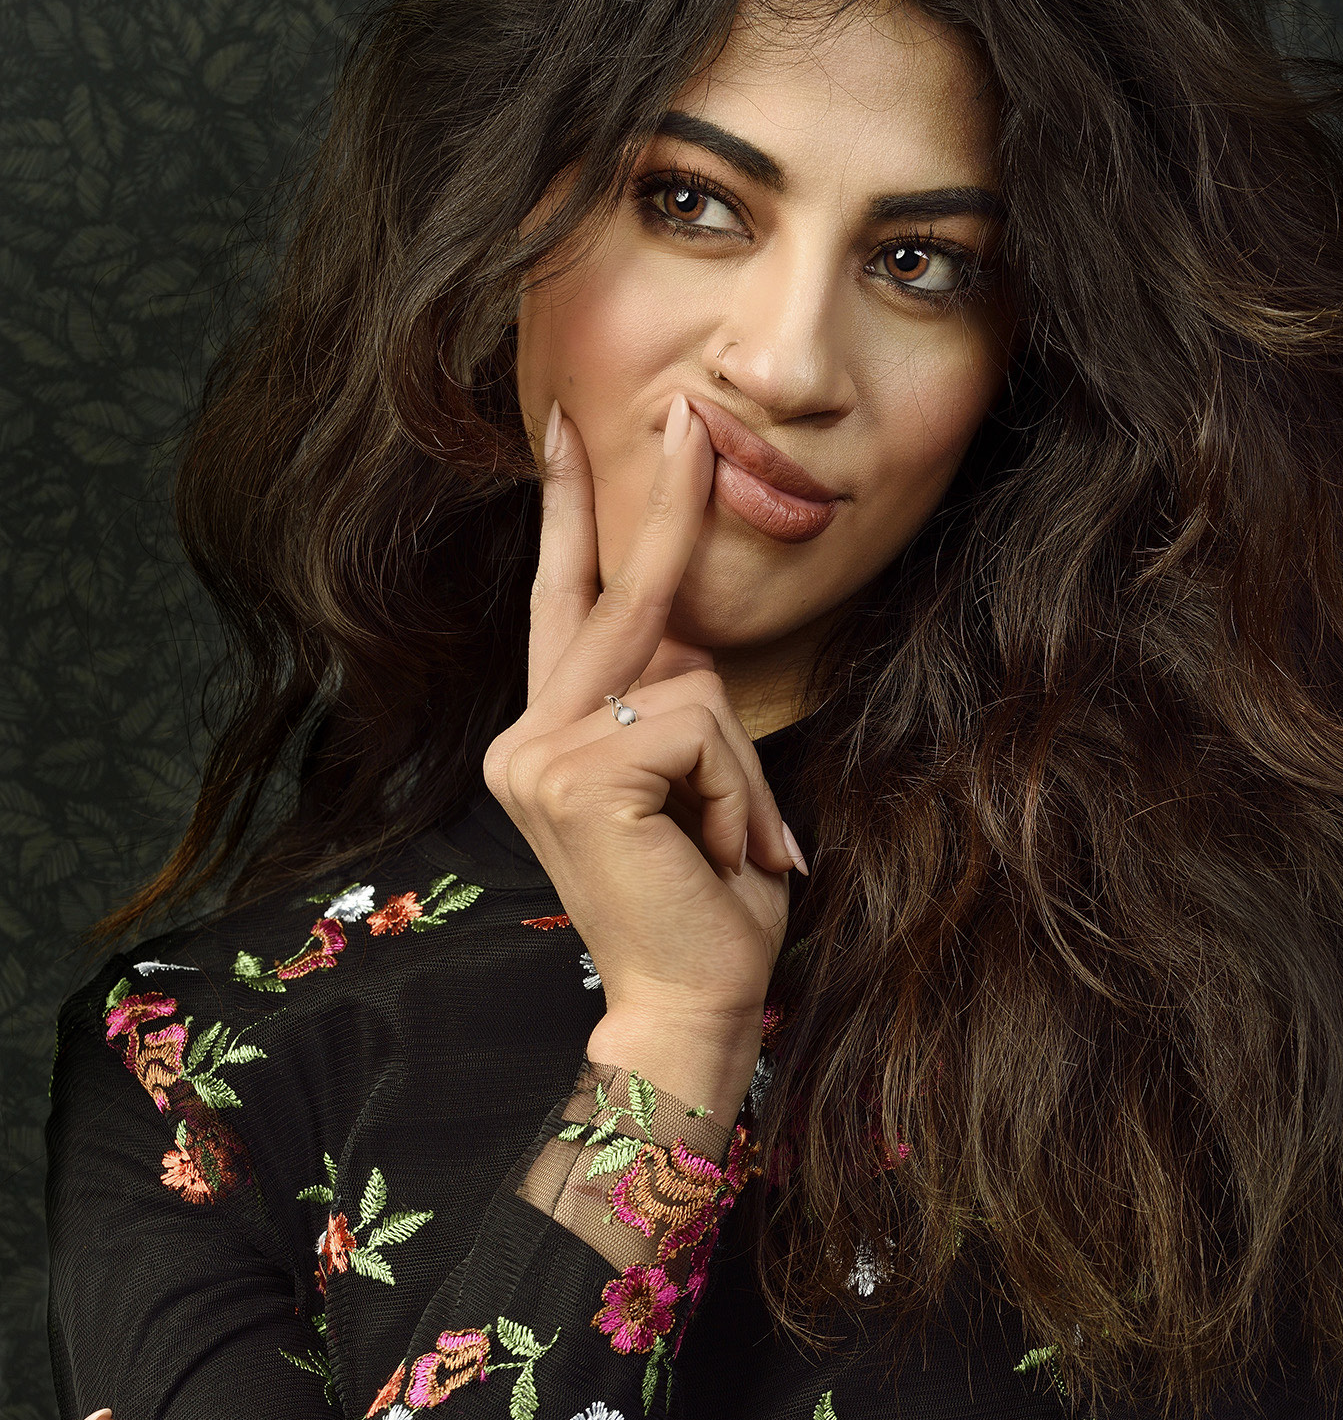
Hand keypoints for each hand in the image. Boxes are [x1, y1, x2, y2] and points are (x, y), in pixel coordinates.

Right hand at [484, 393, 804, 1116]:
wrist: (690, 1004)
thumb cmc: (703, 903)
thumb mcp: (690, 789)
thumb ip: (669, 709)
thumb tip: (685, 646)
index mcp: (547, 738)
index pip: (561, 605)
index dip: (568, 516)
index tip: (562, 432)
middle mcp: (526, 737)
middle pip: (612, 597)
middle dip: (662, 505)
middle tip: (698, 415)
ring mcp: (540, 753)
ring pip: (692, 684)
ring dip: (739, 772)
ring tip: (729, 849)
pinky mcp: (578, 772)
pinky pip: (702, 727)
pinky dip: (736, 791)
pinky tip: (716, 853)